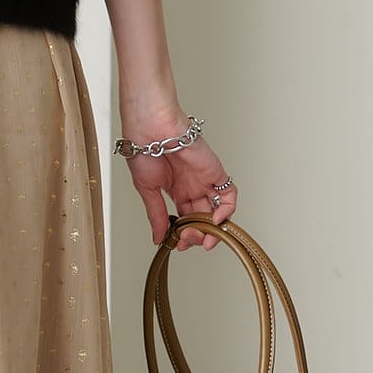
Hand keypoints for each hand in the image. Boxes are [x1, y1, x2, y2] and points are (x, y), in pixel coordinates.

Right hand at [119, 102, 238, 250]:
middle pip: (201, 217)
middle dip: (196, 234)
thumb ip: (156, 215)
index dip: (184, 233)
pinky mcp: (215, 172)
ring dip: (211, 228)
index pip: (185, 217)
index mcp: (174, 188)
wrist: (150, 129)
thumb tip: (159, 237)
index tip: (178, 243)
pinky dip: (226, 210)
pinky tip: (215, 220)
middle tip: (188, 241)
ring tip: (202, 237)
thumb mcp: (147, 189)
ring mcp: (204, 179)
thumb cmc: (143, 150)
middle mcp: (191, 185)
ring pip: (216, 210)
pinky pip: (229, 194)